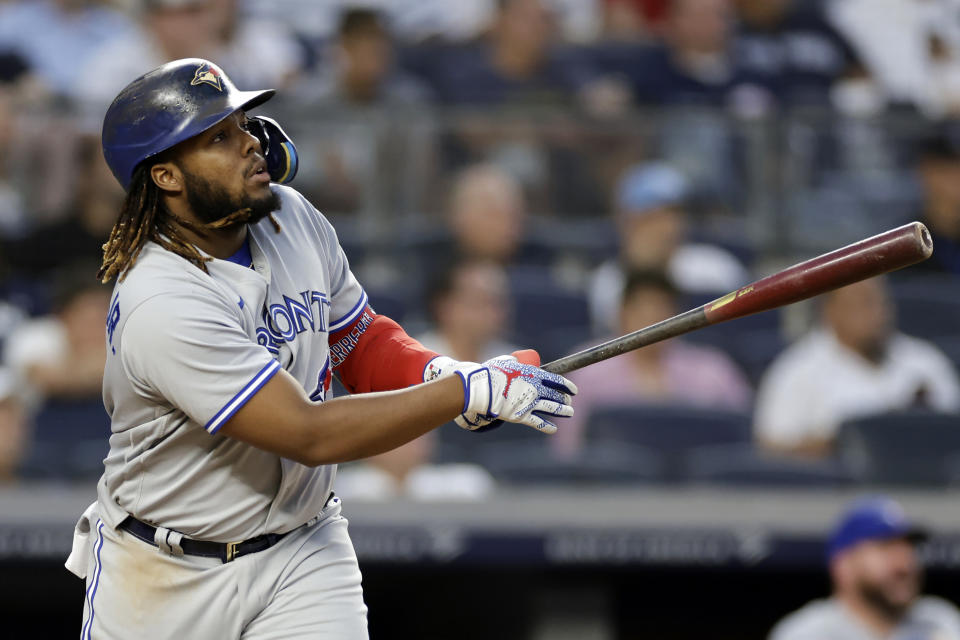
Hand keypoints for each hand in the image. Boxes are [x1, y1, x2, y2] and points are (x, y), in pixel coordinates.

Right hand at [424, 352, 576, 433]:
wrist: (481, 388)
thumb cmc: (490, 372)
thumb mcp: (505, 362)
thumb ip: (515, 363)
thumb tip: (517, 363)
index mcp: (534, 374)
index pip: (557, 380)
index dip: (567, 386)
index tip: (573, 389)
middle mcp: (535, 389)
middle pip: (556, 395)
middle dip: (565, 399)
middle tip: (568, 401)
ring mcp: (529, 403)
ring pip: (552, 408)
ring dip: (563, 411)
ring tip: (569, 412)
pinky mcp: (521, 416)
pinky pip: (538, 423)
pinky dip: (547, 427)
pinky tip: (554, 429)